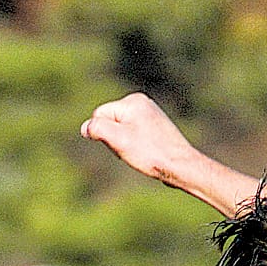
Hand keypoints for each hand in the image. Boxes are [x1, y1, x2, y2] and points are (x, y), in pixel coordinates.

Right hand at [82, 94, 197, 184]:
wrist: (181, 165)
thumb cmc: (150, 152)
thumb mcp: (118, 139)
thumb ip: (97, 128)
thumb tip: (85, 128)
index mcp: (132, 100)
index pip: (100, 115)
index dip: (104, 134)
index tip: (122, 144)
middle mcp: (142, 102)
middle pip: (111, 122)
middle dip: (115, 139)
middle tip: (133, 150)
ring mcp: (151, 114)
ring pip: (122, 131)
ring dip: (125, 145)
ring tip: (142, 153)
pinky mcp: (156, 127)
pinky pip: (135, 135)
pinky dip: (137, 147)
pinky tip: (147, 154)